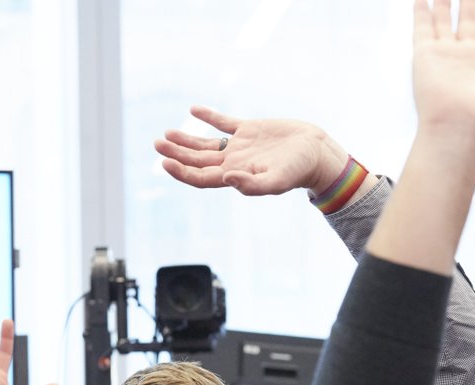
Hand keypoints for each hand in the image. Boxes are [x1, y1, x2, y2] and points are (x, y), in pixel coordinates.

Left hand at [155, 106, 350, 196]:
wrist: (317, 153)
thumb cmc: (298, 171)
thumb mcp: (277, 181)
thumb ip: (252, 185)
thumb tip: (227, 178)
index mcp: (236, 176)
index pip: (201, 177)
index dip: (182, 172)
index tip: (165, 163)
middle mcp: (234, 162)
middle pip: (198, 160)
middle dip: (176, 154)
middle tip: (157, 145)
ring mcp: (240, 146)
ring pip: (206, 143)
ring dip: (186, 140)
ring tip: (166, 135)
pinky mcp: (249, 130)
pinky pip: (224, 123)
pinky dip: (209, 116)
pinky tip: (193, 109)